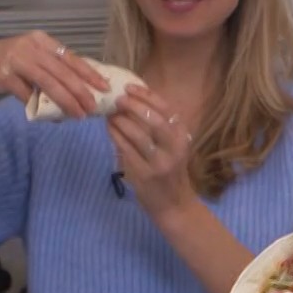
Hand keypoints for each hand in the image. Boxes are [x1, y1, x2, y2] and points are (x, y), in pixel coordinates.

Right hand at [0, 31, 108, 111]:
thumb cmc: (7, 64)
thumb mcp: (31, 59)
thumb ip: (51, 68)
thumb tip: (80, 90)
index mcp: (41, 40)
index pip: (71, 57)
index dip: (89, 73)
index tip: (104, 87)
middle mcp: (30, 46)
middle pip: (62, 71)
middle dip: (81, 91)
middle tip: (94, 108)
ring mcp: (17, 59)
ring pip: (49, 83)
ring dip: (66, 101)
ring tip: (79, 115)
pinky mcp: (5, 75)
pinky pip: (28, 95)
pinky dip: (40, 108)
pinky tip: (51, 117)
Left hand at [107, 85, 196, 219]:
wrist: (174, 205)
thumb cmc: (171, 171)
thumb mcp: (173, 147)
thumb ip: (159, 127)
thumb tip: (133, 100)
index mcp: (182, 137)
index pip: (166, 109)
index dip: (147, 96)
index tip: (130, 87)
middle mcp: (174, 149)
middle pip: (154, 120)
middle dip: (133, 106)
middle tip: (117, 99)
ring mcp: (159, 163)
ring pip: (137, 135)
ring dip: (120, 121)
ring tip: (110, 114)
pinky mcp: (143, 175)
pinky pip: (125, 150)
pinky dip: (115, 136)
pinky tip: (109, 129)